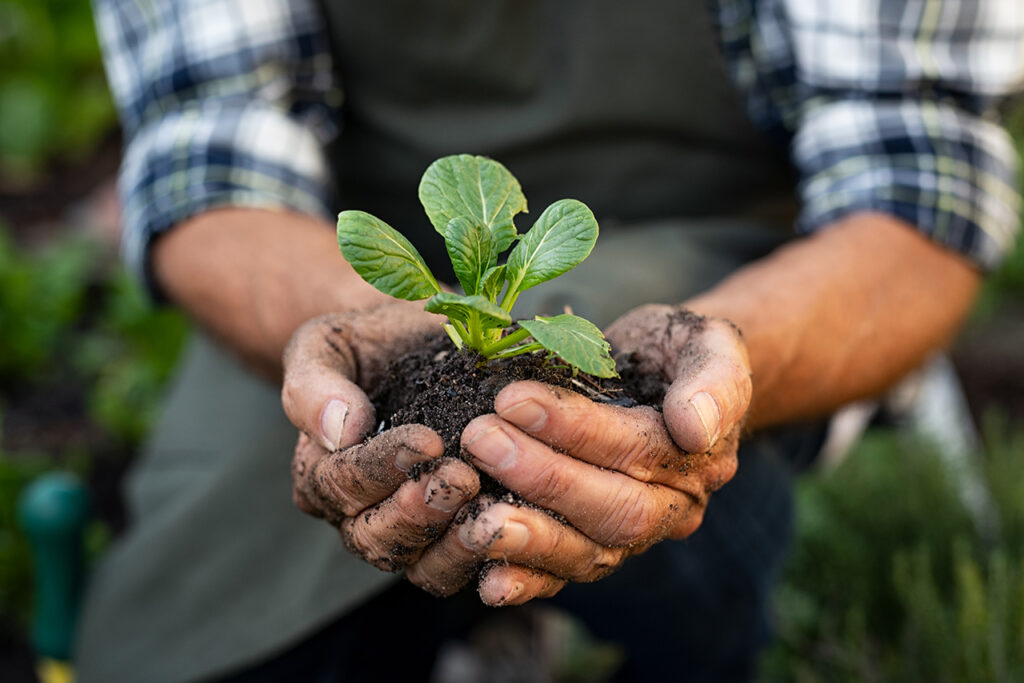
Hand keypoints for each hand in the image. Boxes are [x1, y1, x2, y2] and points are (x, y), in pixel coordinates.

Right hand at [281, 304, 480, 570]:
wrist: (416, 346)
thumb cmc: (368, 344)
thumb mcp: (328, 345)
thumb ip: (316, 384)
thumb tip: (339, 429)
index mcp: (320, 471)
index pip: (341, 482)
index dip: (382, 467)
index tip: (426, 440)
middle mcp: (356, 514)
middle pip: (375, 536)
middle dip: (419, 511)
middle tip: (462, 478)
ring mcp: (406, 534)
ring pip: (420, 565)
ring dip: (454, 544)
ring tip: (489, 510)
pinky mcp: (452, 541)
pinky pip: (463, 568)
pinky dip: (488, 557)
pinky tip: (517, 530)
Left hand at [403, 306, 750, 604]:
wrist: (666, 375)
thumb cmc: (678, 351)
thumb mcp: (708, 342)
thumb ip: (715, 379)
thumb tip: (696, 428)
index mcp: (703, 457)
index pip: (638, 449)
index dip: (574, 428)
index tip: (513, 398)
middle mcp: (675, 507)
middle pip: (613, 509)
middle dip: (543, 478)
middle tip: (480, 439)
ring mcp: (635, 535)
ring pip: (590, 551)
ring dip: (531, 537)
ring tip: (475, 517)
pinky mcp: (598, 546)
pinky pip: (567, 575)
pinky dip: (529, 581)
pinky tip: (489, 583)